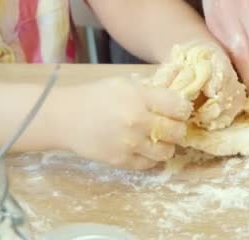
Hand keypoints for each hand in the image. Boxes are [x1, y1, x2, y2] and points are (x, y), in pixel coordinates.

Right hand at [57, 77, 191, 169]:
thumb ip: (152, 89)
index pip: (179, 107)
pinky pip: (149, 164)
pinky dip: (151, 157)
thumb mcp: (125, 83)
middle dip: (178, 128)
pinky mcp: (121, 161)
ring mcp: (130, 144)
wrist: (65, 117)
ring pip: (167, 152)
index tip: (179, 110)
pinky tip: (145, 148)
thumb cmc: (97, 96)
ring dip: (167, 145)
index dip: (183, 109)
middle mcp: (137, 122)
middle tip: (171, 125)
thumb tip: (180, 89)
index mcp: (140, 98)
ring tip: (158, 139)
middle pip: (177, 131)